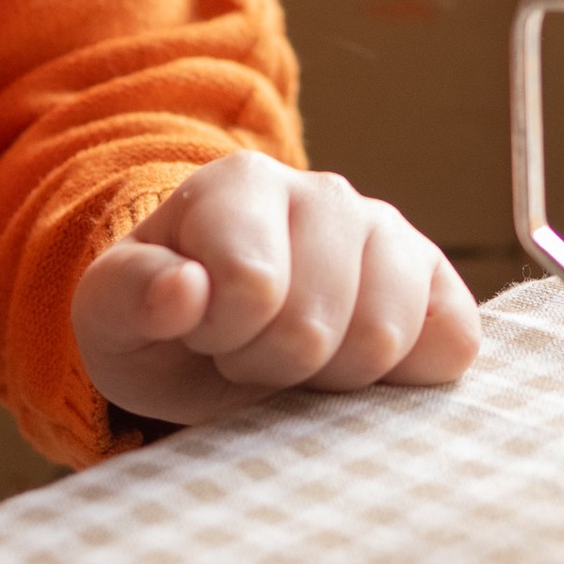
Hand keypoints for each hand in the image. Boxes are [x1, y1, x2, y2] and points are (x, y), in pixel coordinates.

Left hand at [73, 153, 480, 428]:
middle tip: (249, 356)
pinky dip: (404, 378)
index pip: (255, 286)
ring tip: (298, 362)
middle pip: (318, 323)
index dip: (224, 338)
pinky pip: (451, 342)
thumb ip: (128, 295)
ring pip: (386, 334)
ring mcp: (389, 233)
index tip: (204, 334)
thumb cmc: (164, 322)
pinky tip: (356, 368)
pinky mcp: (438, 281)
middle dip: (273, 366)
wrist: (219, 333)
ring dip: (332, 378)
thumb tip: (183, 289)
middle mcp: (325, 193)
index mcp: (241, 185)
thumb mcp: (111, 316)